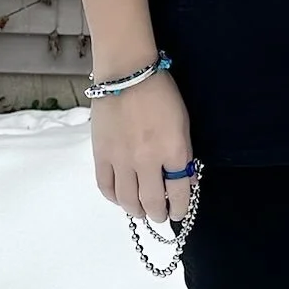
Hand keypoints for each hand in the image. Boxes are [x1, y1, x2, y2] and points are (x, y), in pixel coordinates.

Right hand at [89, 72, 196, 224]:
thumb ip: (184, 155)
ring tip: (141, 211)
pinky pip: (106, 186)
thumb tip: (187, 181)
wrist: (127, 73)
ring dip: (136, 211)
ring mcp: (122, 159)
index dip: (182, 208)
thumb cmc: (160, 93)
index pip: (180, 193)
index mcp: (173, 151)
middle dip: (159, 215)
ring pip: (128, 200)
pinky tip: (121, 198)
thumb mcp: (183, 123)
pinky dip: (114, 198)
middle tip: (161, 216)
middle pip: (153, 202)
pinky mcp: (101, 155)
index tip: (180, 212)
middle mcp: (148, 160)